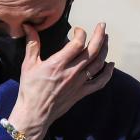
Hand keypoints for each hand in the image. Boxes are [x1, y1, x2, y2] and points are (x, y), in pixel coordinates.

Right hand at [7, 22, 113, 139]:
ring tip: (106, 39)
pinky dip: (108, 73)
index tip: (77, 30)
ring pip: (98, 64)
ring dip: (105, 50)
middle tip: (102, 26)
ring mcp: (79, 83)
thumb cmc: (30, 89)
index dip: (81, 33)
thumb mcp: (28, 65)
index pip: (77, 43)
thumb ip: (32, 44)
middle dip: (100, 36)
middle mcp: (72, 72)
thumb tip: (28, 26)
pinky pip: (100, 82)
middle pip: (92, 51)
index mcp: (58, 63)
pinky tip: (111, 65)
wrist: (35, 113)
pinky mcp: (82, 92)